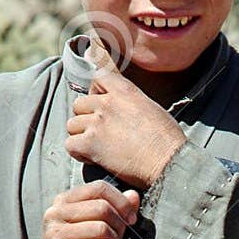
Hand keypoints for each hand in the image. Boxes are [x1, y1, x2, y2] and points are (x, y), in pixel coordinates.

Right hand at [36, 180, 138, 238]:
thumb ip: (114, 210)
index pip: (98, 188)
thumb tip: (133, 196)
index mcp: (64, 201)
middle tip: (124, 237)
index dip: (121, 201)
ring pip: (100, 228)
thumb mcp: (96, 229)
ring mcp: (54, 233)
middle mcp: (55, 213)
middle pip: (102, 207)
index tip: (131, 218)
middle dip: (120, 223)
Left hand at [64, 36, 185, 187]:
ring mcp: (97, 122)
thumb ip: (130, 102)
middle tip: (100, 133)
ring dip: (81, 136)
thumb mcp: (151, 107)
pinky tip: (93, 158)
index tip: (100, 105)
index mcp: (124, 90)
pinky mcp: (90, 144)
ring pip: (72, 125)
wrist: (167, 161)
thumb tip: (123, 111)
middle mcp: (107, 103)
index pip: (97, 77)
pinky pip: (70, 145)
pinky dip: (79, 153)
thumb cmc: (167, 140)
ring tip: (98, 147)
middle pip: (79, 105)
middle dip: (86, 118)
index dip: (95, 92)